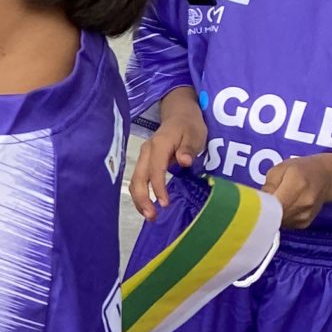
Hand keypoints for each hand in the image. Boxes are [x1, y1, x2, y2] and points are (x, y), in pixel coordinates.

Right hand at [128, 94, 209, 217]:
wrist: (180, 114)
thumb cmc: (189, 126)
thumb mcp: (195, 134)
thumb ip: (188, 148)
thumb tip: (184, 162)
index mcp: (159, 145)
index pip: (155, 169)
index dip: (158, 187)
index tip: (164, 203)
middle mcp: (147, 151)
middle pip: (139, 177)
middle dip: (142, 198)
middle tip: (152, 216)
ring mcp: (143, 156)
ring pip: (136, 180)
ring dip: (140, 199)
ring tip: (149, 215)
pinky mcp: (145, 162)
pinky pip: (139, 179)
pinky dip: (141, 194)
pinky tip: (147, 205)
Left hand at [261, 155, 331, 230]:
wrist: (326, 177)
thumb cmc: (301, 169)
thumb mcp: (281, 168)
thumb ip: (268, 185)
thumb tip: (259, 201)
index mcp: (297, 184)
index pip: (273, 203)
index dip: (260, 204)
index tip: (253, 202)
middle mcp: (303, 202)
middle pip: (274, 214)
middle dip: (264, 210)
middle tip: (262, 201)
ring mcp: (305, 215)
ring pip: (278, 221)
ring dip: (272, 215)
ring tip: (275, 202)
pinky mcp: (305, 224)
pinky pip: (285, 224)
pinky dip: (280, 218)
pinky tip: (284, 207)